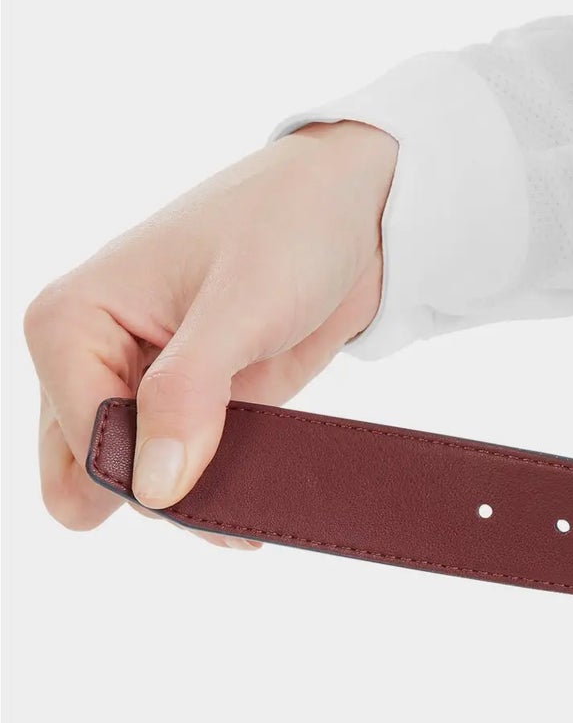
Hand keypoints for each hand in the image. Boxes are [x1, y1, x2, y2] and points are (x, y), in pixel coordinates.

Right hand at [24, 120, 396, 541]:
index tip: (211, 480)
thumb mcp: (240, 308)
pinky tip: (255, 501)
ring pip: (133, 485)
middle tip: (230, 509)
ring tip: (248, 512)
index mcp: (68, 322)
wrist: (353, 209)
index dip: (144, 476)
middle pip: (90, 477)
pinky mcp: (188, 405)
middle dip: (157, 500)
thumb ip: (188, 396)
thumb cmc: (287, 226)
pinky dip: (213, 493)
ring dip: (188, 505)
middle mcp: (87, 358)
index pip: (84, 443)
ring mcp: (137, 386)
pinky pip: (182, 474)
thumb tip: (152, 489)